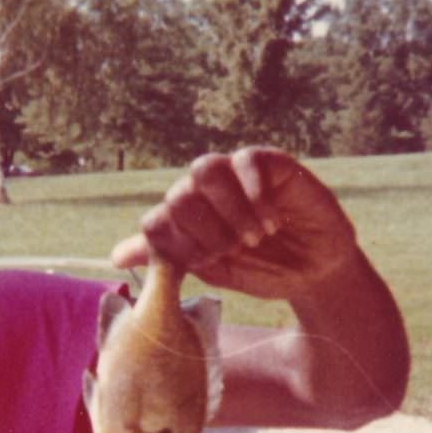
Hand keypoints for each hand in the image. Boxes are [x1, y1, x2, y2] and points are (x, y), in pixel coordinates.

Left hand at [110, 147, 357, 299]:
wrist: (315, 271)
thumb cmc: (264, 270)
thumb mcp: (213, 270)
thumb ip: (168, 258)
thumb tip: (116, 256)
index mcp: (185, 218)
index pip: (155, 222)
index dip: (179, 247)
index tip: (211, 264)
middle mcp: (204, 191)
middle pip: (178, 196)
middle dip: (207, 234)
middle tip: (238, 250)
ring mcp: (235, 173)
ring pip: (204, 170)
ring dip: (227, 211)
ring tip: (255, 236)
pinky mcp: (269, 162)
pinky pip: (246, 160)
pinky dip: (254, 195)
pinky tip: (272, 220)